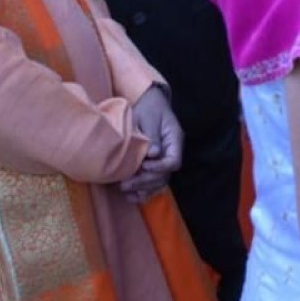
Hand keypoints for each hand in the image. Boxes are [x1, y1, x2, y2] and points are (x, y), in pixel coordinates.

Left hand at [119, 84, 183, 202]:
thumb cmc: (149, 108)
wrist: (147, 103)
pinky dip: (142, 192)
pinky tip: (130, 197)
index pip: (173, 161)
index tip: (143, 166)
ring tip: (124, 191)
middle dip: (145, 181)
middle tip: (125, 184)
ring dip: (143, 189)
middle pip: (164, 175)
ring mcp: (162, 160)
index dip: (159, 167)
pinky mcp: (152, 165)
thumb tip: (154, 154)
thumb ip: (153, 135)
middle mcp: (170, 153)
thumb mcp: (149, 117)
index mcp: (174, 140)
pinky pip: (151, 183)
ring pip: (158, 182)